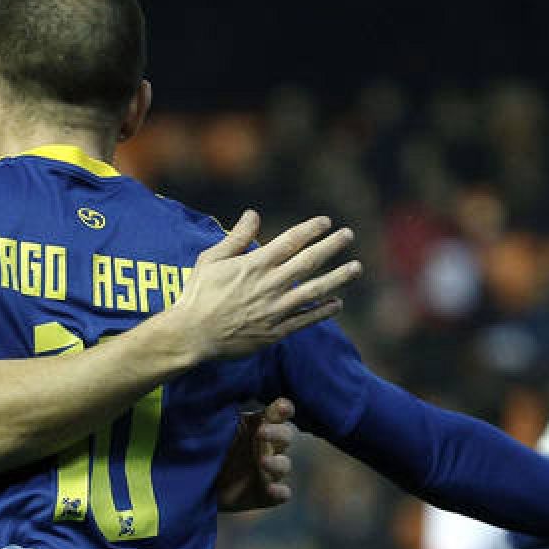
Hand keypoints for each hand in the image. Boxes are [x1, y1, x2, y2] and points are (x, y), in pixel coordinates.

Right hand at [166, 210, 361, 361]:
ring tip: (356, 268)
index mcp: (255, 264)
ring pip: (314, 290)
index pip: (291, 241)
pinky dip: (323, 311)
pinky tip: (337, 303)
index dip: (311, 229)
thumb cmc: (197, 295)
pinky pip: (306, 320)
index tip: (326, 222)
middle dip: (332, 246)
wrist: (192, 335)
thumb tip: (253, 214)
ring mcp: (275, 309)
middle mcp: (270, 284)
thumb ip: (236, 238)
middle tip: (348, 235)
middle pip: (309, 261)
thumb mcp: (210, 259)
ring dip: (338, 278)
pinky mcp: (275, 332)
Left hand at [216, 398, 297, 511]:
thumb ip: (220, 412)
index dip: (283, 409)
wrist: (195, 482)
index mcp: (258, 425)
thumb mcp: (211, 426)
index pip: (279, 413)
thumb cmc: (206, 446)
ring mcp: (268, 470)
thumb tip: (219, 388)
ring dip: (277, 463)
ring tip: (262, 462)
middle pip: (286, 436)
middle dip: (278, 433)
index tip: (280, 408)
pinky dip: (280, 492)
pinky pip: (281, 493)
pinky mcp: (266, 493)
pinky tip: (273, 490)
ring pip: (284, 464)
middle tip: (261, 432)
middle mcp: (268, 446)